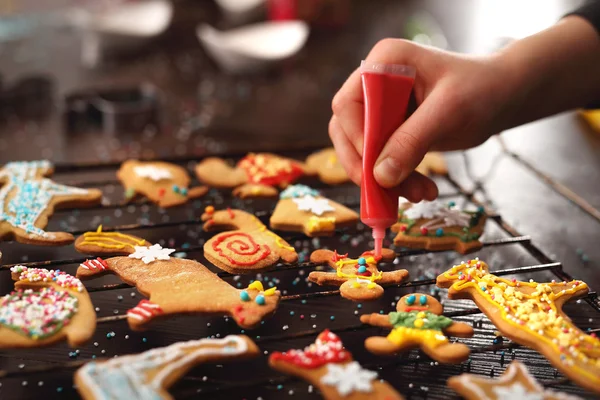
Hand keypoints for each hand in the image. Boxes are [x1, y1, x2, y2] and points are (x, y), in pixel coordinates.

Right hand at [330, 39, 514, 200]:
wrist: (504, 95)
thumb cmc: (481, 88)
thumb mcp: (448, 112)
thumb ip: (412, 141)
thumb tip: (380, 176)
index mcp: (383, 63)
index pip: (348, 104)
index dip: (356, 137)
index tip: (375, 167)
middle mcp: (375, 84)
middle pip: (348, 131)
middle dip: (367, 166)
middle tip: (387, 192)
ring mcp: (381, 108)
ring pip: (362, 151)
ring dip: (384, 179)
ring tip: (420, 194)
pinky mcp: (391, 130)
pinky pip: (380, 160)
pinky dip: (397, 180)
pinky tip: (422, 190)